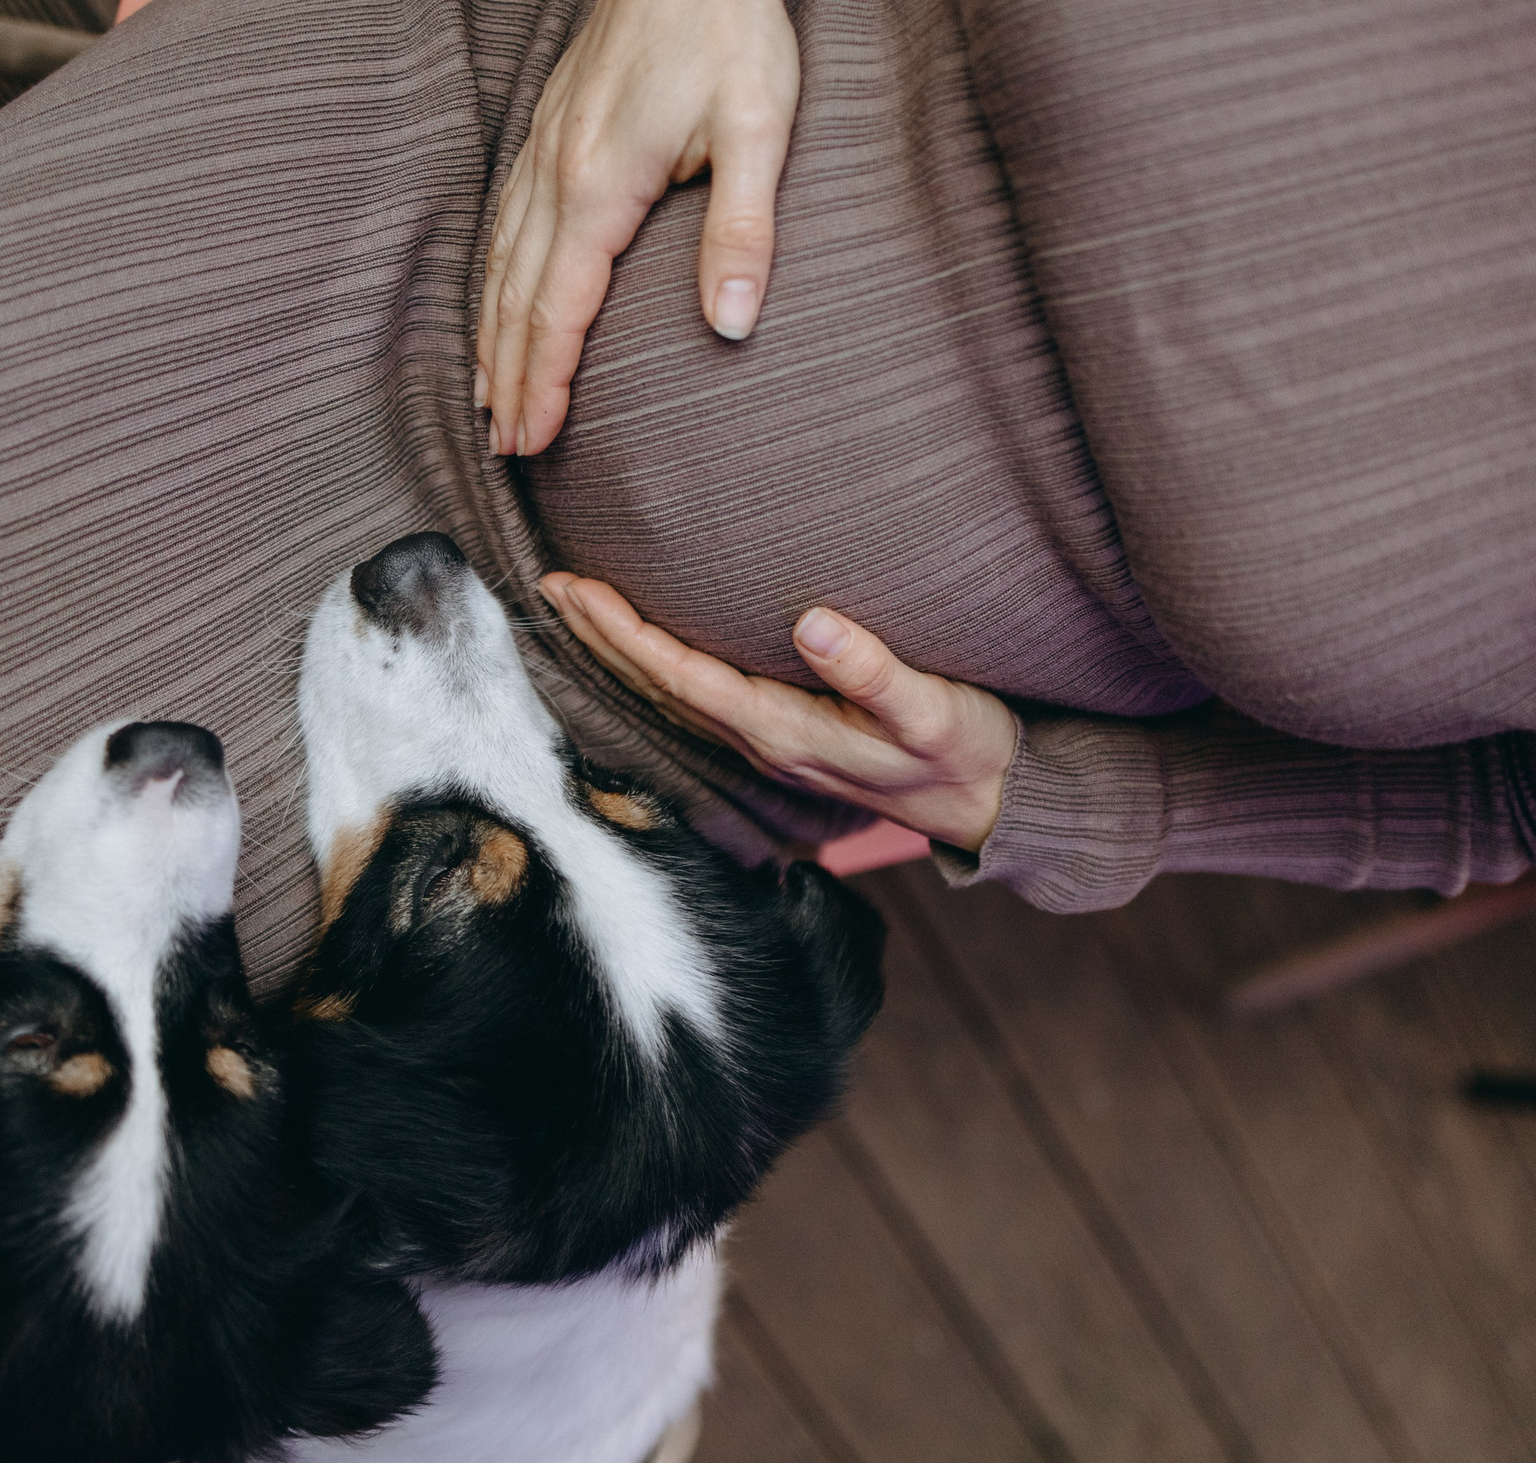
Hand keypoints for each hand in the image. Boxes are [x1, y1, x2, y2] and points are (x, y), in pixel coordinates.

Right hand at [477, 0, 797, 456]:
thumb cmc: (726, 28)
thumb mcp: (758, 127)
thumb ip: (742, 230)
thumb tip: (731, 324)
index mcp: (598, 186)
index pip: (558, 312)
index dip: (543, 384)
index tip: (533, 441)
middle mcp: (555, 175)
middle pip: (517, 300)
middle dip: (509, 379)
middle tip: (506, 446)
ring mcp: (543, 151)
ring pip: (501, 263)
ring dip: (493, 337)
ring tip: (490, 398)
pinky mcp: (549, 132)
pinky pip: (505, 223)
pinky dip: (494, 279)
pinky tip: (497, 301)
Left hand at [540, 575, 1018, 850]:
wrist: (986, 805)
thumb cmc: (965, 750)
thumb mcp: (936, 711)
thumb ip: (877, 672)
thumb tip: (815, 624)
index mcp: (787, 731)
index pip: (683, 677)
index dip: (625, 634)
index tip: (578, 590)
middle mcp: (763, 742)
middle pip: (658, 688)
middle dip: (600, 638)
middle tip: (549, 584)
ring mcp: (767, 745)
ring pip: (669, 697)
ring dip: (618, 653)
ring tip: (576, 608)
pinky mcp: (781, 737)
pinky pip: (697, 701)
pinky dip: (655, 669)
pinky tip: (639, 646)